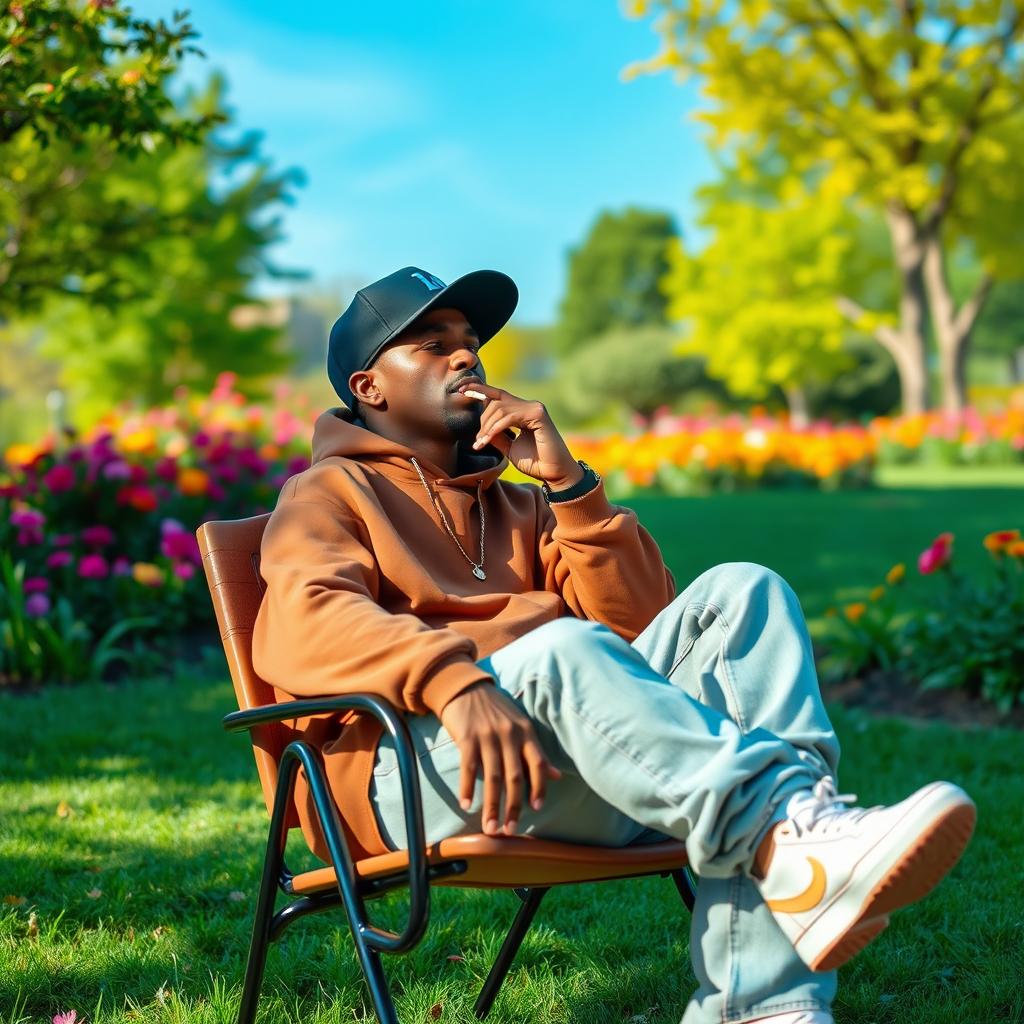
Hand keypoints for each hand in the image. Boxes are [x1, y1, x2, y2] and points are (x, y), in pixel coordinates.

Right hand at [439, 681, 561, 835]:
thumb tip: (557, 776)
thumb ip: (537, 752)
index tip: (535, 809)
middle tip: (509, 829)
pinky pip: (468, 768)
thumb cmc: (495, 709)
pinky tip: (466, 804)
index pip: (538, 764)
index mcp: (526, 732)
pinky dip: (467, 788)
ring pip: (492, 777)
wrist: (465, 687)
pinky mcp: (467, 737)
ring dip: (491, 805)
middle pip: (514, 777)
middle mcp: (509, 735)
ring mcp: (488, 736)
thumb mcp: (520, 725)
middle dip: (513, 806)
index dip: (539, 788)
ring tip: (489, 827)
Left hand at [456, 380, 583, 489]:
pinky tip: (488, 439)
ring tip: (481, 443)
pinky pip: (509, 416)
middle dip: (482, 421)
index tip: (462, 390)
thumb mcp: (509, 447)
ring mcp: (534, 408)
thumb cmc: (535, 462)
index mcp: (522, 411)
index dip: (480, 389)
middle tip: (478, 441)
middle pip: (495, 402)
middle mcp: (529, 406)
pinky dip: (495, 428)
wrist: (553, 473)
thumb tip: (481, 427)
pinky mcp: (538, 414)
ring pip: (500, 408)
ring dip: (486, 427)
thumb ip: (496, 435)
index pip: (498, 394)